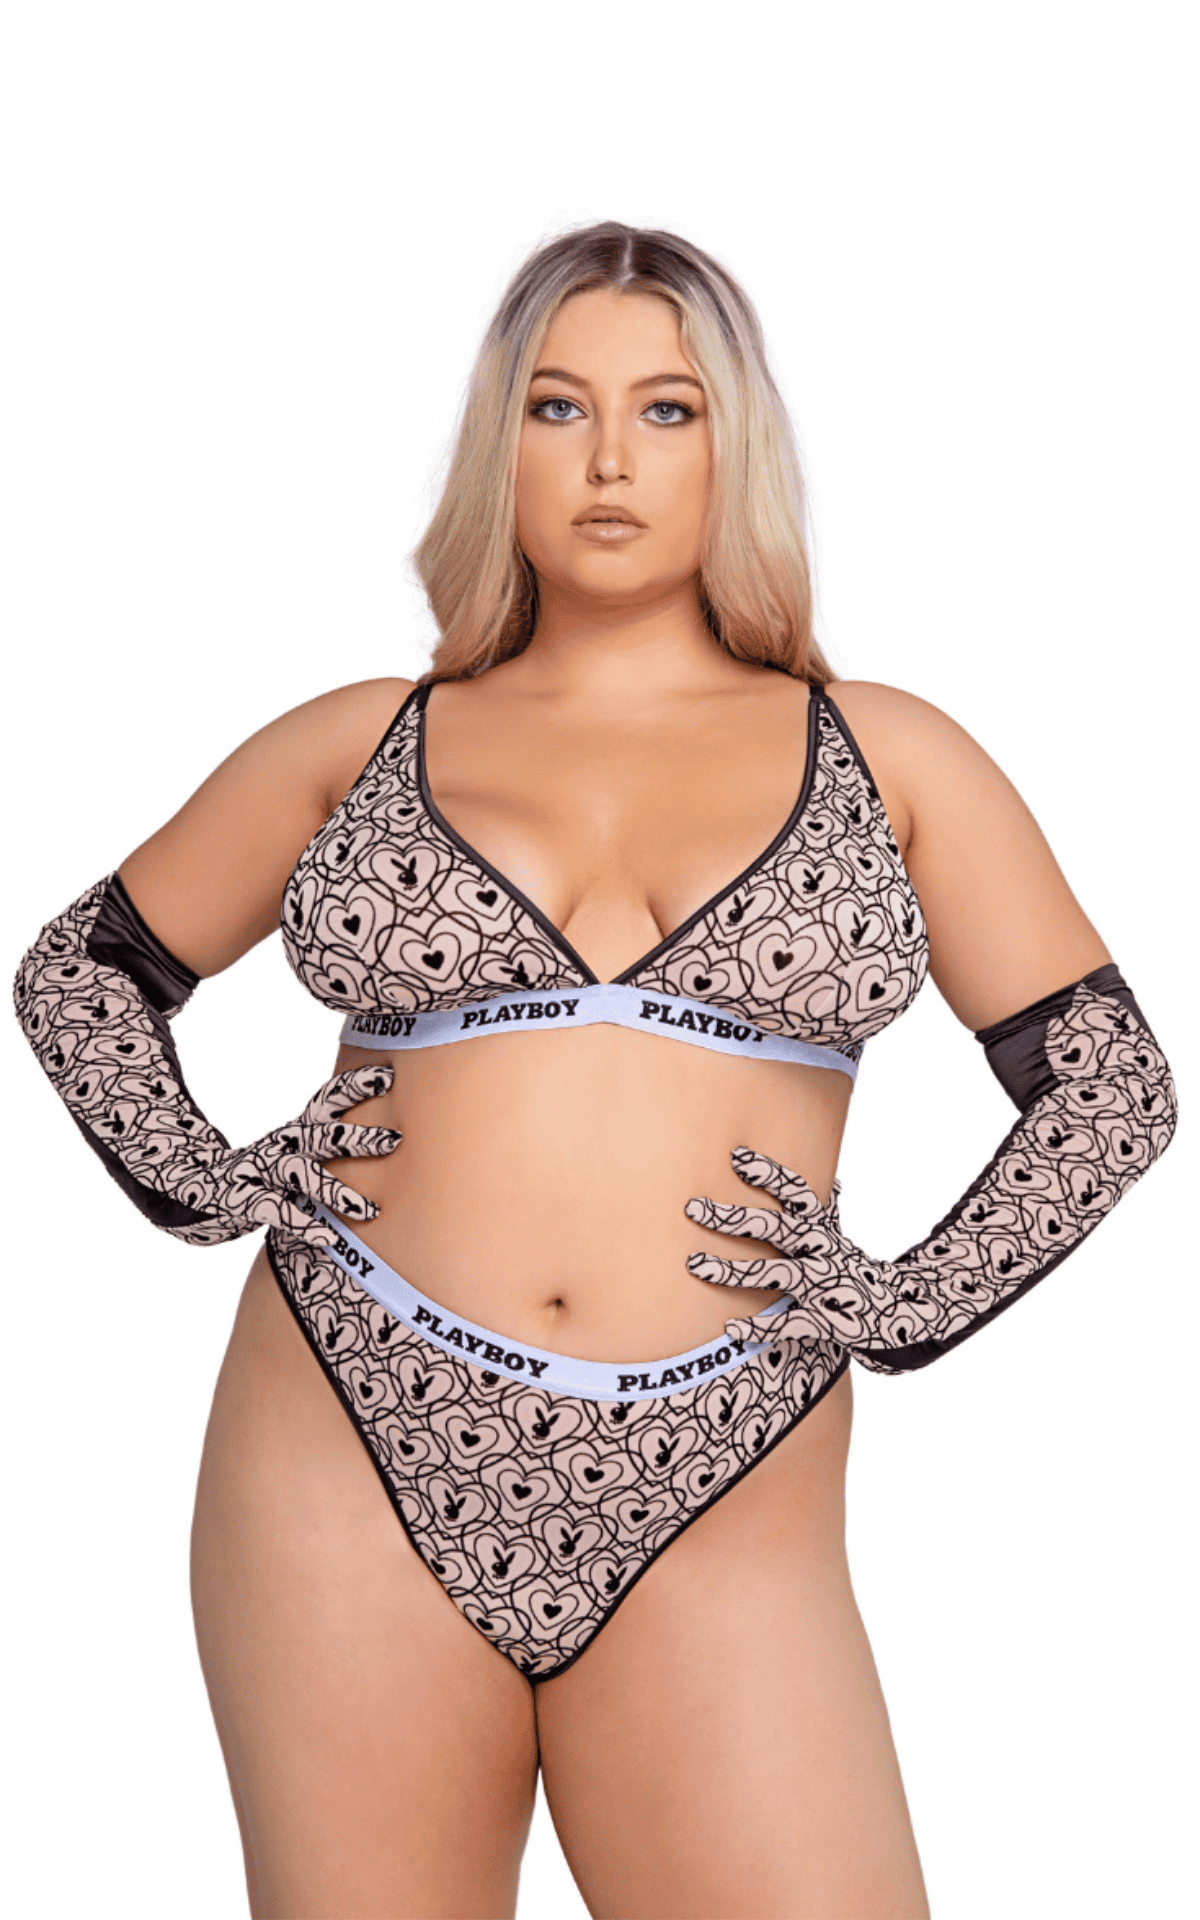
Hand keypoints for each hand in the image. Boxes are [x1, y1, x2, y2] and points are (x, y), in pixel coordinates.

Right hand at [169, 1064, 401, 1247]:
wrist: (195, 1189)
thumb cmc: (262, 1173)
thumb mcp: (295, 1149)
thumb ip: (328, 1141)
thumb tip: (389, 1135)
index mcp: (296, 1131)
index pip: (328, 1100)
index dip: (356, 1086)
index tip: (389, 1075)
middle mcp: (282, 1146)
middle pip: (322, 1136)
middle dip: (359, 1137)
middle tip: (396, 1139)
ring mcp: (261, 1172)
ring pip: (301, 1175)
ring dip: (336, 1191)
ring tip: (371, 1211)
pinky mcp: (243, 1201)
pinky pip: (275, 1211)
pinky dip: (302, 1223)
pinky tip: (328, 1237)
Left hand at [685, 1148, 905, 1349]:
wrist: (896, 1314)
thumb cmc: (852, 1269)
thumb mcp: (841, 1236)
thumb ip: (828, 1210)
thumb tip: (833, 1181)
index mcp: (821, 1228)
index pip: (795, 1192)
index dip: (769, 1174)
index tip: (736, 1157)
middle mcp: (821, 1250)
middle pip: (775, 1227)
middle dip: (733, 1217)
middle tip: (692, 1208)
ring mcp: (822, 1285)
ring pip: (774, 1273)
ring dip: (732, 1270)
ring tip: (694, 1264)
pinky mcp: (824, 1319)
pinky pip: (788, 1323)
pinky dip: (760, 1326)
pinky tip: (730, 1327)